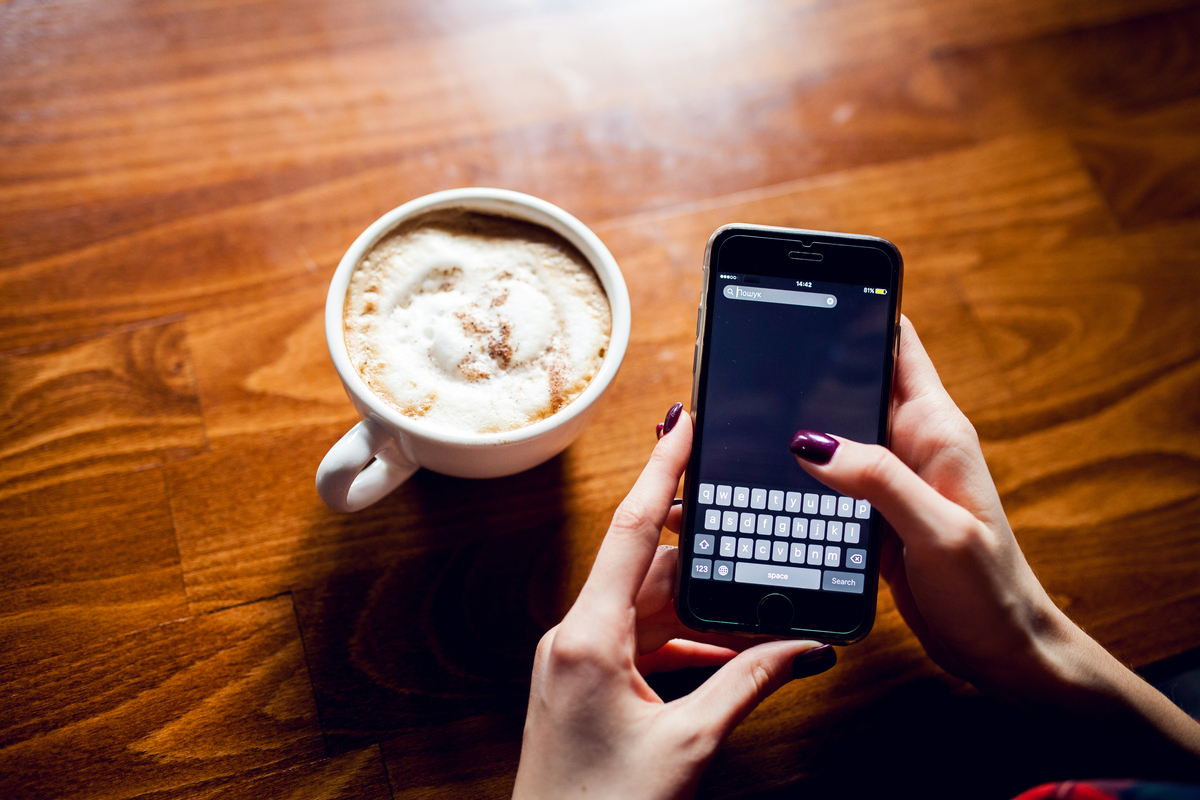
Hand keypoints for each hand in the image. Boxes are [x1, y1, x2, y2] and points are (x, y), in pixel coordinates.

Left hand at [513, 405, 832, 799]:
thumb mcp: (689, 742)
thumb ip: (747, 683)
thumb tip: (801, 647)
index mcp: (587, 636)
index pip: (630, 531)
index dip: (661, 471)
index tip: (683, 424)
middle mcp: (573, 637)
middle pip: (645, 569)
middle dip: (702, 552)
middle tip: (749, 525)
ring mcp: (575, 661)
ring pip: (645, 607)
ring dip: (698, 604)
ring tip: (753, 598)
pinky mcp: (583, 684)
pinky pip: (638, 642)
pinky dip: (682, 641)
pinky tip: (727, 650)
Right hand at [788, 317, 1199, 767]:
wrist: (1001, 650)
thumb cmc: (988, 589)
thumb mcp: (937, 530)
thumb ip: (878, 480)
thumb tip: (809, 442)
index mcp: (936, 428)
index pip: (895, 343)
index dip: (856, 311)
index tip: (807, 293)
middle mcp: (910, 443)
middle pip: (849, 384)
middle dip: (804, 370)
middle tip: (746, 363)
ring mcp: (889, 478)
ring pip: (831, 433)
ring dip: (794, 425)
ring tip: (740, 417)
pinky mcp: (872, 513)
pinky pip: (827, 478)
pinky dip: (796, 473)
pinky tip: (762, 473)